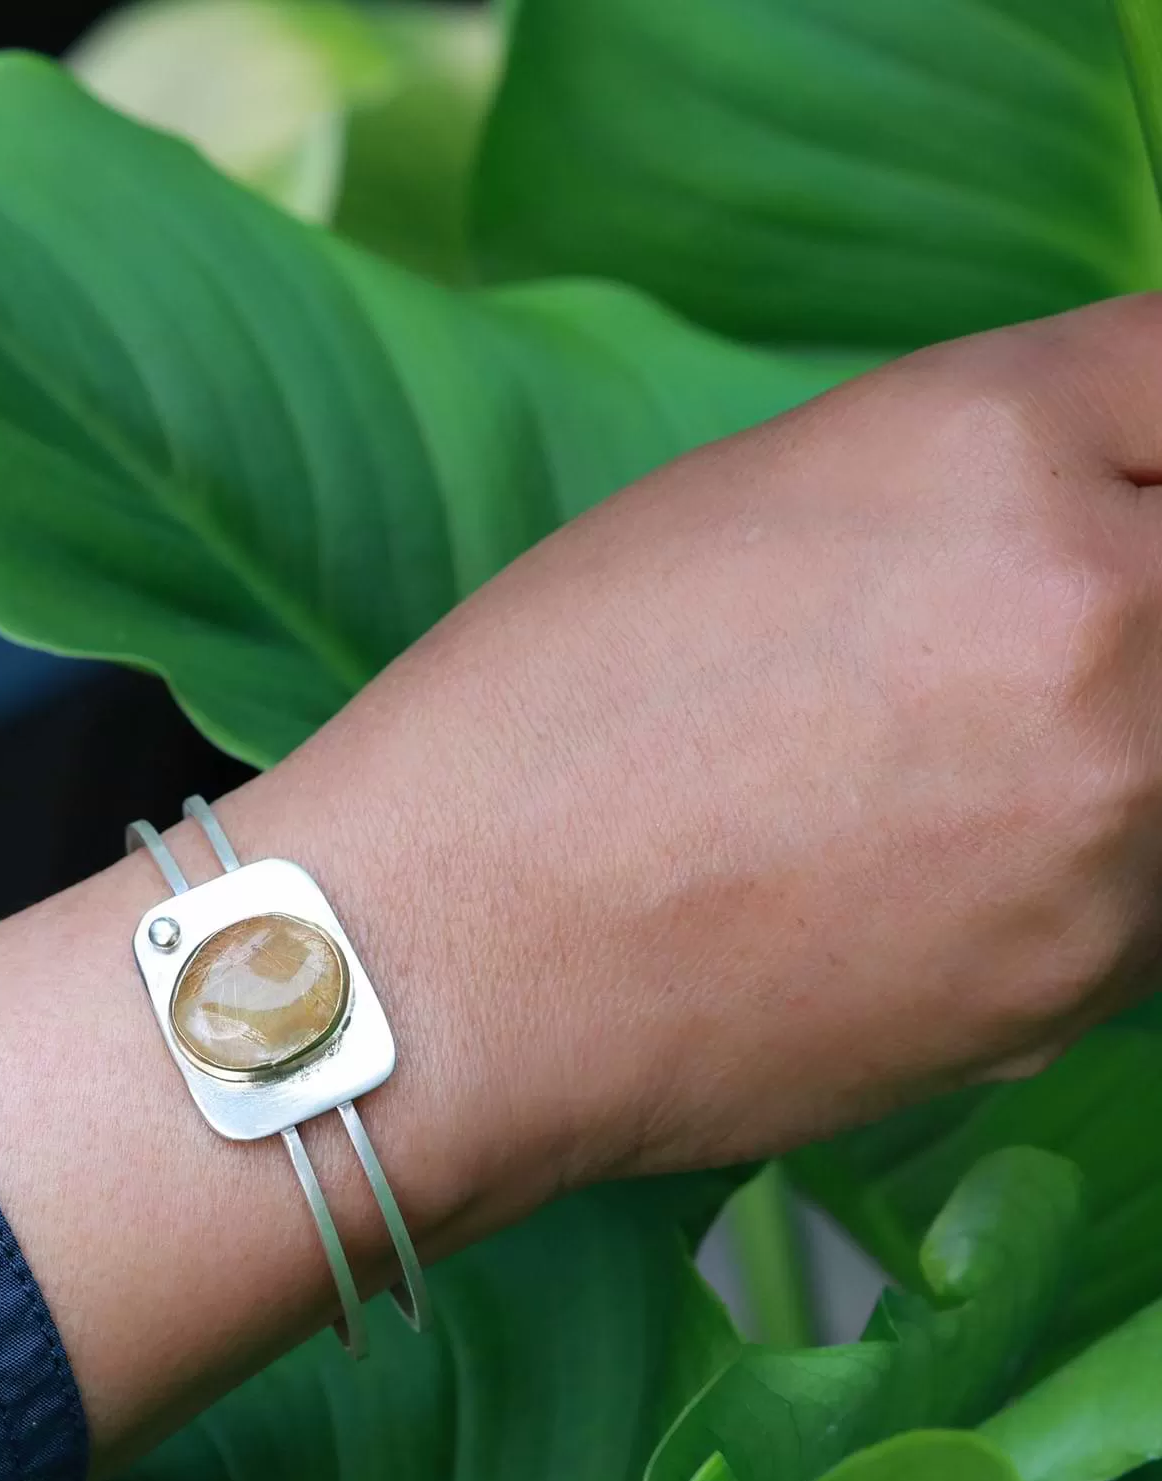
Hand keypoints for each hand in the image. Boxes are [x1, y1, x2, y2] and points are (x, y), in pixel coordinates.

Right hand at [262, 292, 1161, 1223]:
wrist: (439, 967)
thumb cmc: (531, 719)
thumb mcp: (738, 506)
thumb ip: (966, 472)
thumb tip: (1103, 502)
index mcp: (983, 443)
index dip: (1150, 450)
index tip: (1117, 490)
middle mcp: (1091, 614)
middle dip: (1130, 602)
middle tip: (999, 662)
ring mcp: (1108, 820)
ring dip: (1119, 745)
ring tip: (940, 787)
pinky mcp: (1079, 988)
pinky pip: (1147, 898)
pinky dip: (1072, 878)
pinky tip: (915, 889)